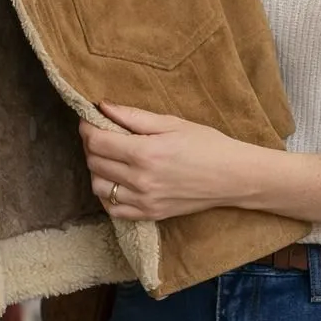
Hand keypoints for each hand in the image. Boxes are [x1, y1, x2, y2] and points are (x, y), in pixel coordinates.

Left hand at [80, 102, 266, 221]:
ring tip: (110, 158)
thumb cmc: (207, 144)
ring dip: (97, 170)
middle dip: (91, 145)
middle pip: (94, 162)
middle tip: (101, 134)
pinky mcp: (150, 214)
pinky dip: (108, 195)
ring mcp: (144, 200)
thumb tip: (103, 106)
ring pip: (98, 187)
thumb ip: (134, 116)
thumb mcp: (171, 123)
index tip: (90, 119)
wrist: (233, 177)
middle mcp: (141, 180)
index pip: (97, 142)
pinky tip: (117, 181)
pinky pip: (113, 209)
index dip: (87, 127)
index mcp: (145, 153)